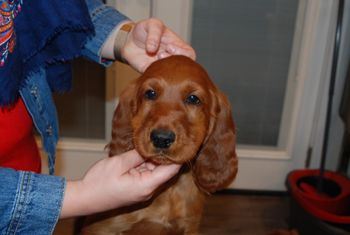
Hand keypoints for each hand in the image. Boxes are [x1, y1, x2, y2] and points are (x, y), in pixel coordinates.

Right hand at [60, 150, 180, 217]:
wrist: (84, 198)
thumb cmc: (98, 183)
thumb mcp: (119, 163)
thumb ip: (137, 154)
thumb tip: (151, 146)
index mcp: (147, 185)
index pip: (171, 170)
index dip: (177, 156)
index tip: (180, 142)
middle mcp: (148, 190)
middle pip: (164, 170)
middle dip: (164, 154)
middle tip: (164, 136)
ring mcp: (142, 190)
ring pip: (155, 171)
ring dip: (153, 158)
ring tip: (151, 141)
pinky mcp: (136, 188)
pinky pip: (146, 174)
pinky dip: (145, 164)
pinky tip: (142, 152)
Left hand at [122, 18, 195, 72]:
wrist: (128, 41)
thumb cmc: (144, 30)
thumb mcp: (152, 24)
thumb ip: (154, 33)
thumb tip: (153, 48)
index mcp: (177, 45)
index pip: (189, 54)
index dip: (183, 52)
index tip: (170, 47)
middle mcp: (172, 58)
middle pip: (183, 66)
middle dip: (173, 60)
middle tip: (161, 54)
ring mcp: (163, 67)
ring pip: (171, 74)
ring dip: (164, 68)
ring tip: (156, 58)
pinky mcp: (153, 73)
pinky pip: (158, 79)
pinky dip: (155, 74)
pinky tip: (149, 65)